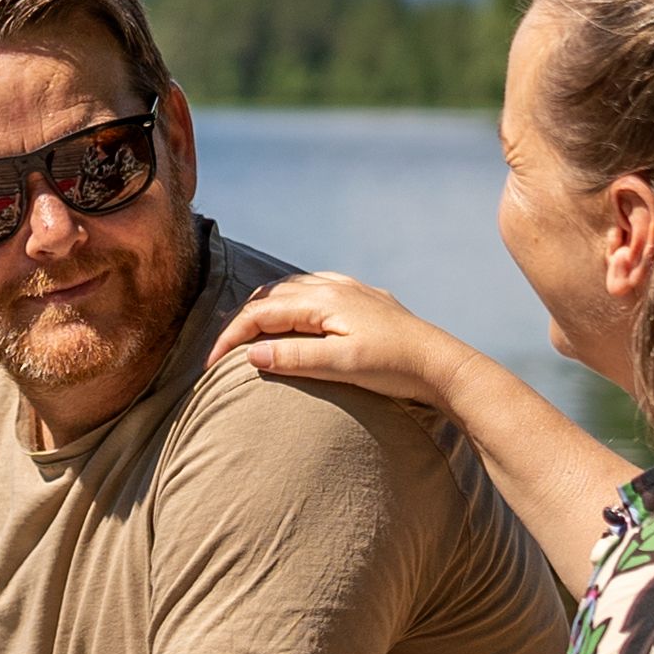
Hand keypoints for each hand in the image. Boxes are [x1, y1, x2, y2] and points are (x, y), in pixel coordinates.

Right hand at [216, 269, 463, 407]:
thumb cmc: (393, 367)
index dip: (231, 338)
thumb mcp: (341, 366)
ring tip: (248, 332)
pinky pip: (315, 288)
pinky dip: (292, 301)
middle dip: (242, 321)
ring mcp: (350, 289)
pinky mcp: (364, 297)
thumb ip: (296, 358)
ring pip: (292, 288)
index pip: (261, 313)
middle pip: (271, 296)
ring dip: (265, 307)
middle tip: (223, 350)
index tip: (211, 366)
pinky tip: (296, 314)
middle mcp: (333, 286)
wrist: (441, 364)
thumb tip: (251, 355)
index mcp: (323, 300)